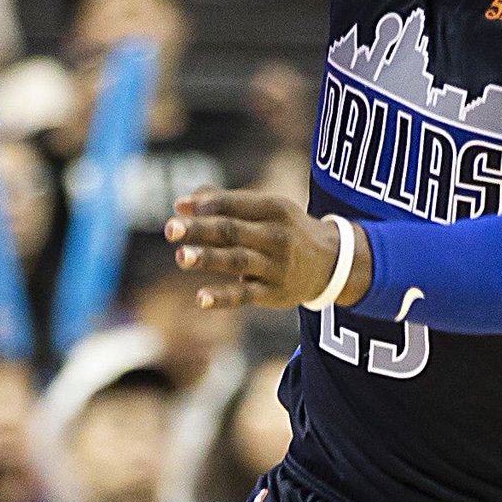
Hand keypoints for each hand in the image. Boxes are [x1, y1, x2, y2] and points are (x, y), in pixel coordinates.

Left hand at [164, 187, 367, 308]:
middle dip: (200, 229)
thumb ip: (225, 204)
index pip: (236, 203)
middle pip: (232, 231)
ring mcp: (276, 266)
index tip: (178, 207)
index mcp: (274, 208)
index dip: (207, 205)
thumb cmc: (285, 230)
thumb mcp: (267, 209)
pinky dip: (223, 296)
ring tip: (181, 257)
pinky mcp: (275, 294)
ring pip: (237, 260)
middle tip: (170, 229)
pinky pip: (246, 295)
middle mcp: (276, 235)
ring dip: (208, 258)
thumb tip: (181, 204)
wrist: (332, 263)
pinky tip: (201, 297)